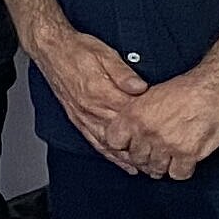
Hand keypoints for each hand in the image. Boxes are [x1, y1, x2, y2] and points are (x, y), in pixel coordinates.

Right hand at [31, 26, 152, 164]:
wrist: (51, 50)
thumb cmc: (77, 50)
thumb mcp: (104, 53)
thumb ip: (123, 73)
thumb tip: (139, 87)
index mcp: (100, 92)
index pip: (131, 114)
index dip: (150, 125)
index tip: (167, 131)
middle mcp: (91, 108)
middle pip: (123, 135)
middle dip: (143, 149)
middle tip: (164, 159)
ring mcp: (84, 116)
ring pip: (110, 144)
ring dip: (128, 157)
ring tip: (148, 168)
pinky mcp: (78, 119)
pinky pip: (95, 142)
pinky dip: (110, 155)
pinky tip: (122, 162)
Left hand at [125, 65, 218, 180]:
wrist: (218, 86)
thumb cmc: (189, 88)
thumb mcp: (151, 95)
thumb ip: (138, 114)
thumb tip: (130, 131)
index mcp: (134, 114)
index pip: (114, 142)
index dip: (123, 145)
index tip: (131, 146)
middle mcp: (147, 131)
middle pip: (137, 159)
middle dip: (145, 158)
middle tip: (155, 154)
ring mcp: (167, 144)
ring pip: (156, 169)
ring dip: (163, 166)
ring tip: (170, 159)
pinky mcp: (189, 153)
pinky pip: (178, 174)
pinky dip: (182, 170)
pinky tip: (185, 161)